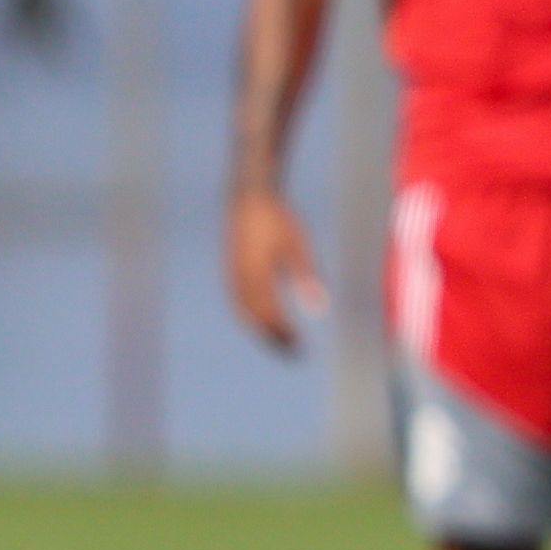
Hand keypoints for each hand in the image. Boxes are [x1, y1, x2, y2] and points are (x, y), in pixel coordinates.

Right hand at [221, 186, 326, 354]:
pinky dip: (251, 319)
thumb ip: (307, 276)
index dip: (284, 334)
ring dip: (262, 331)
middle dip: (274, 339)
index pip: (271, 316)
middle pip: (256, 320)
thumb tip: (321, 309)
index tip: (301, 346)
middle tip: (294, 353)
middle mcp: (240, 279)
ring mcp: (232, 276)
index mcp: (257, 275)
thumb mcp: (298, 244)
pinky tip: (264, 322)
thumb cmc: (278, 218)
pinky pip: (238, 304)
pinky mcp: (230, 271)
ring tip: (281, 343)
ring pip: (245, 314)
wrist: (248, 197)